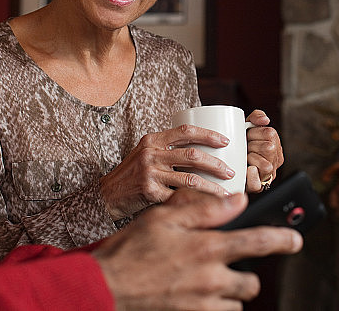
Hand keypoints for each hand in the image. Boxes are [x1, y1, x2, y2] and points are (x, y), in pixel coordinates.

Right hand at [92, 189, 302, 310]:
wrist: (106, 287)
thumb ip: (204, 209)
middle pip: (251, 282)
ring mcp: (203, 303)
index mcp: (207, 248)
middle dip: (247, 275)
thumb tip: (238, 201)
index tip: (296, 239)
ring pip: (236, 302)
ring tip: (208, 281)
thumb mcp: (165, 218)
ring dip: (230, 293)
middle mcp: (211, 279)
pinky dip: (216, 306)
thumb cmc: (132, 249)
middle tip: (229, 266)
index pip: (258, 243)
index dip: (283, 239)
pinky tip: (199, 295)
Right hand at [100, 125, 234, 219]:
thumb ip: (167, 149)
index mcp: (153, 140)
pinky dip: (197, 202)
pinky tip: (209, 206)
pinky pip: (180, 197)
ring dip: (213, 187)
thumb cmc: (131, 174)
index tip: (225, 141)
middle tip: (231, 171)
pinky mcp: (150, 193)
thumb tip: (203, 150)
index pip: (186, 131)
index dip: (208, 134)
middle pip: (193, 155)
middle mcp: (151, 154)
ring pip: (191, 179)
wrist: (107, 195)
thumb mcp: (145, 153)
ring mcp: (150, 173)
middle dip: (216, 164)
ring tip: (226, 191)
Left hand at [244, 110, 283, 192]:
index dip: (254, 133)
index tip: (247, 135)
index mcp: (275, 144)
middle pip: (268, 148)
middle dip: (252, 145)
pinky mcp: (259, 186)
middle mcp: (275, 160)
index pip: (269, 133)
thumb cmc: (240, 146)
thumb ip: (256, 117)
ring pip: (266, 165)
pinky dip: (252, 176)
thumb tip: (265, 119)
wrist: (228, 168)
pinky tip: (248, 169)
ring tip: (245, 157)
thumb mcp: (247, 128)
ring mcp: (269, 174)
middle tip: (245, 147)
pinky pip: (258, 183)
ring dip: (252, 159)